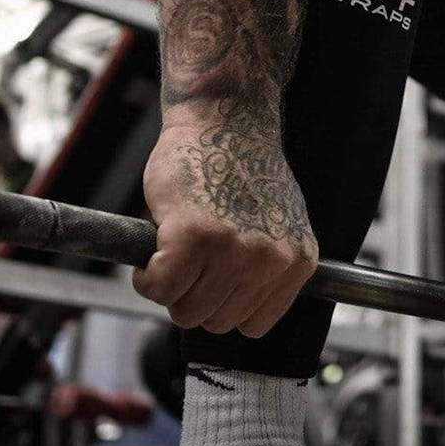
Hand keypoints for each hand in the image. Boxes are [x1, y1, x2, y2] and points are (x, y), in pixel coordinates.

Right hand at [134, 114, 317, 337]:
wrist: (225, 119)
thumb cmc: (243, 169)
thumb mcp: (278, 225)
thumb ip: (267, 267)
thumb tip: (243, 312)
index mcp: (298, 262)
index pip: (253, 325)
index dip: (222, 305)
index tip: (210, 281)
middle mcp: (273, 261)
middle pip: (216, 324)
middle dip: (193, 297)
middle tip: (188, 260)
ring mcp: (236, 251)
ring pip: (186, 312)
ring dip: (169, 288)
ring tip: (173, 250)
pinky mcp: (196, 237)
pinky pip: (158, 288)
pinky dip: (146, 276)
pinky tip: (154, 248)